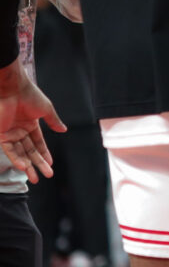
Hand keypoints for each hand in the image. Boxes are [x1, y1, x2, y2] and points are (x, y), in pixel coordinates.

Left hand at [0, 61, 65, 182]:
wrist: (13, 89)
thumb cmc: (30, 95)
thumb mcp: (46, 109)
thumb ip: (54, 121)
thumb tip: (64, 130)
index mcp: (31, 124)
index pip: (38, 143)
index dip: (44, 154)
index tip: (50, 164)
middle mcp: (20, 131)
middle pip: (30, 152)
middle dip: (38, 164)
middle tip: (46, 175)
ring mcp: (11, 134)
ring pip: (20, 154)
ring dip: (27, 166)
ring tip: (35, 177)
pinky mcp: (2, 135)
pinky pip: (9, 150)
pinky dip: (16, 159)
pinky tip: (24, 166)